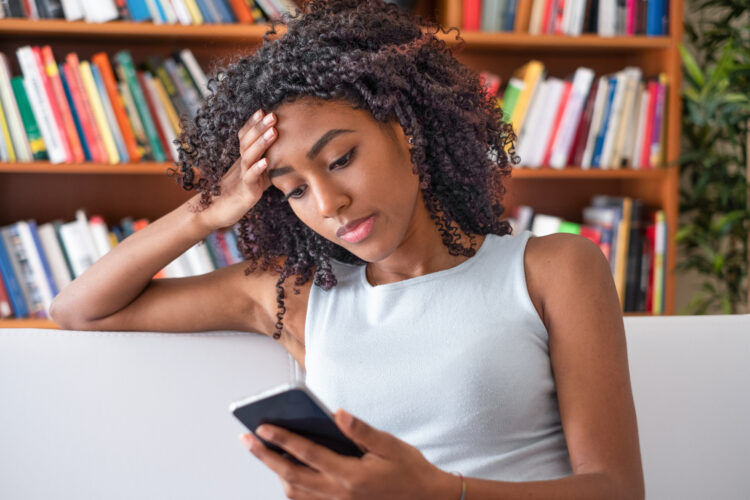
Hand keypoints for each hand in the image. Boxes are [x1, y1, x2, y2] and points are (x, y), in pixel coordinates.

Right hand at [196, 109, 276, 230]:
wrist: (218, 212)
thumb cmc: (240, 193)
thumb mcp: (256, 176)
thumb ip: (269, 166)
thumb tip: (290, 157)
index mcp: (244, 158)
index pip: (246, 136)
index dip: (254, 123)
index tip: (265, 110)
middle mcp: (242, 164)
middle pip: (248, 141)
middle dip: (260, 127)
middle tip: (272, 114)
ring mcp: (242, 176)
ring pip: (249, 156)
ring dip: (261, 143)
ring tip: (273, 131)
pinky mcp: (245, 191)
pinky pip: (250, 178)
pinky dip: (257, 169)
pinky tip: (266, 161)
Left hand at [239, 409, 457, 499]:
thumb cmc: (410, 471)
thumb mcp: (390, 445)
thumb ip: (360, 430)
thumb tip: (336, 414)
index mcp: (351, 476)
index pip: (307, 454)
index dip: (282, 439)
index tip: (262, 427)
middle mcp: (339, 494)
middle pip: (291, 475)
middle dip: (265, 456)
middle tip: (246, 440)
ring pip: (295, 492)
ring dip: (275, 473)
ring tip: (263, 452)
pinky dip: (292, 488)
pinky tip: (287, 472)